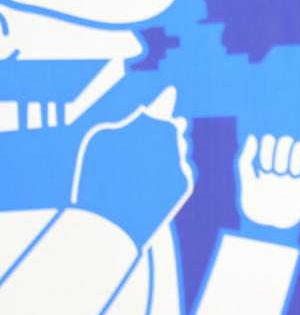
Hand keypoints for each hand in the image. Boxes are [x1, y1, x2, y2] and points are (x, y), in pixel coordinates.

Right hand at [72, 88, 192, 245]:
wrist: (110, 222)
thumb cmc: (97, 177)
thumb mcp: (102, 141)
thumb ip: (129, 123)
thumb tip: (149, 113)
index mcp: (148, 122)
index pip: (163, 104)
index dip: (166, 99)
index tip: (171, 92)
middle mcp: (170, 136)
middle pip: (175, 126)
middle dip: (166, 131)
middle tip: (150, 142)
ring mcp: (181, 158)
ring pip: (177, 150)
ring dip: (166, 155)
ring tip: (140, 173)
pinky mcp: (186, 181)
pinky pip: (178, 171)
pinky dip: (167, 176)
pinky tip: (149, 188)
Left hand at [237, 133, 299, 229]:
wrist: (271, 227)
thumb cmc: (255, 206)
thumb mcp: (246, 182)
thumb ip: (246, 159)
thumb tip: (252, 136)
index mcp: (263, 162)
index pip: (270, 138)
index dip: (268, 149)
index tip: (264, 168)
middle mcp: (278, 162)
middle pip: (286, 139)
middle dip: (282, 154)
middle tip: (276, 173)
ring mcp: (293, 170)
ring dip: (296, 158)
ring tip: (290, 175)